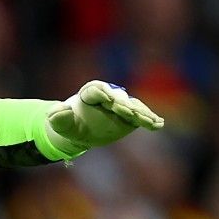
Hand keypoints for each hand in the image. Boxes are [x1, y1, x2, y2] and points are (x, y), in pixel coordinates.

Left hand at [46, 80, 165, 151]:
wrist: (80, 128)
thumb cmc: (69, 124)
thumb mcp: (60, 123)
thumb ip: (59, 117)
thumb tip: (62, 110)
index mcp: (90, 92)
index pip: (96, 90)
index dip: (103, 94)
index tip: (110, 101)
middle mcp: (108, 95)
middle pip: (118, 98)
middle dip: (125, 105)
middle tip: (132, 113)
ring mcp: (121, 105)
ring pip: (132, 106)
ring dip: (142, 114)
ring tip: (152, 121)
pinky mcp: (129, 115)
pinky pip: (140, 116)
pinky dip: (150, 119)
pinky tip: (159, 124)